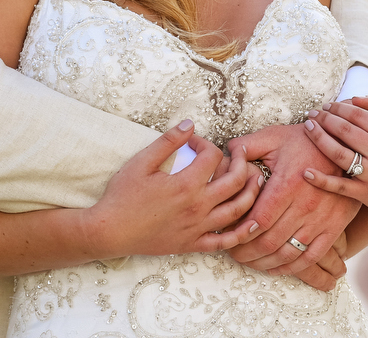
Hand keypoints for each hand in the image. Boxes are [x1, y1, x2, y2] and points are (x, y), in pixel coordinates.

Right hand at [84, 120, 262, 258]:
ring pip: (238, 211)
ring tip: (257, 179)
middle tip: (240, 154)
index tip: (195, 141)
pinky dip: (243, 233)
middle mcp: (198, 206)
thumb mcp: (142, 161)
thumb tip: (190, 123)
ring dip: (252, 193)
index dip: (207, 143)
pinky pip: (226, 242)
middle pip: (235, 182)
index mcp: (186, 184)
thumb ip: (168, 141)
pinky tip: (252, 223)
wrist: (110, 231)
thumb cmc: (123, 195)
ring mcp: (198, 227)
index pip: (212, 157)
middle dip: (242, 163)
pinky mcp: (194, 244)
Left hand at [222, 124, 359, 280]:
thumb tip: (227, 154)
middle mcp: (305, 205)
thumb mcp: (274, 137)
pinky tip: (277, 267)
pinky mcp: (335, 227)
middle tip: (234, 254)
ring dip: (267, 263)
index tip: (228, 238)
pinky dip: (293, 268)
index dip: (241, 234)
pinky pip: (312, 256)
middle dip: (248, 253)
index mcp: (287, 184)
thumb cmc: (305, 142)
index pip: (259, 220)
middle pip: (271, 241)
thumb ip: (247, 145)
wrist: (344, 149)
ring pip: (290, 253)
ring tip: (251, 262)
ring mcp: (321, 219)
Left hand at [301, 93, 367, 223]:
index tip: (325, 105)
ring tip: (307, 128)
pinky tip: (306, 172)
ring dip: (318, 138)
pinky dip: (321, 180)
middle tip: (311, 113)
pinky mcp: (366, 194)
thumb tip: (354, 98)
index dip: (338, 108)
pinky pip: (339, 186)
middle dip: (325, 119)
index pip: (358, 115)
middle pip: (346, 131)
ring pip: (339, 153)